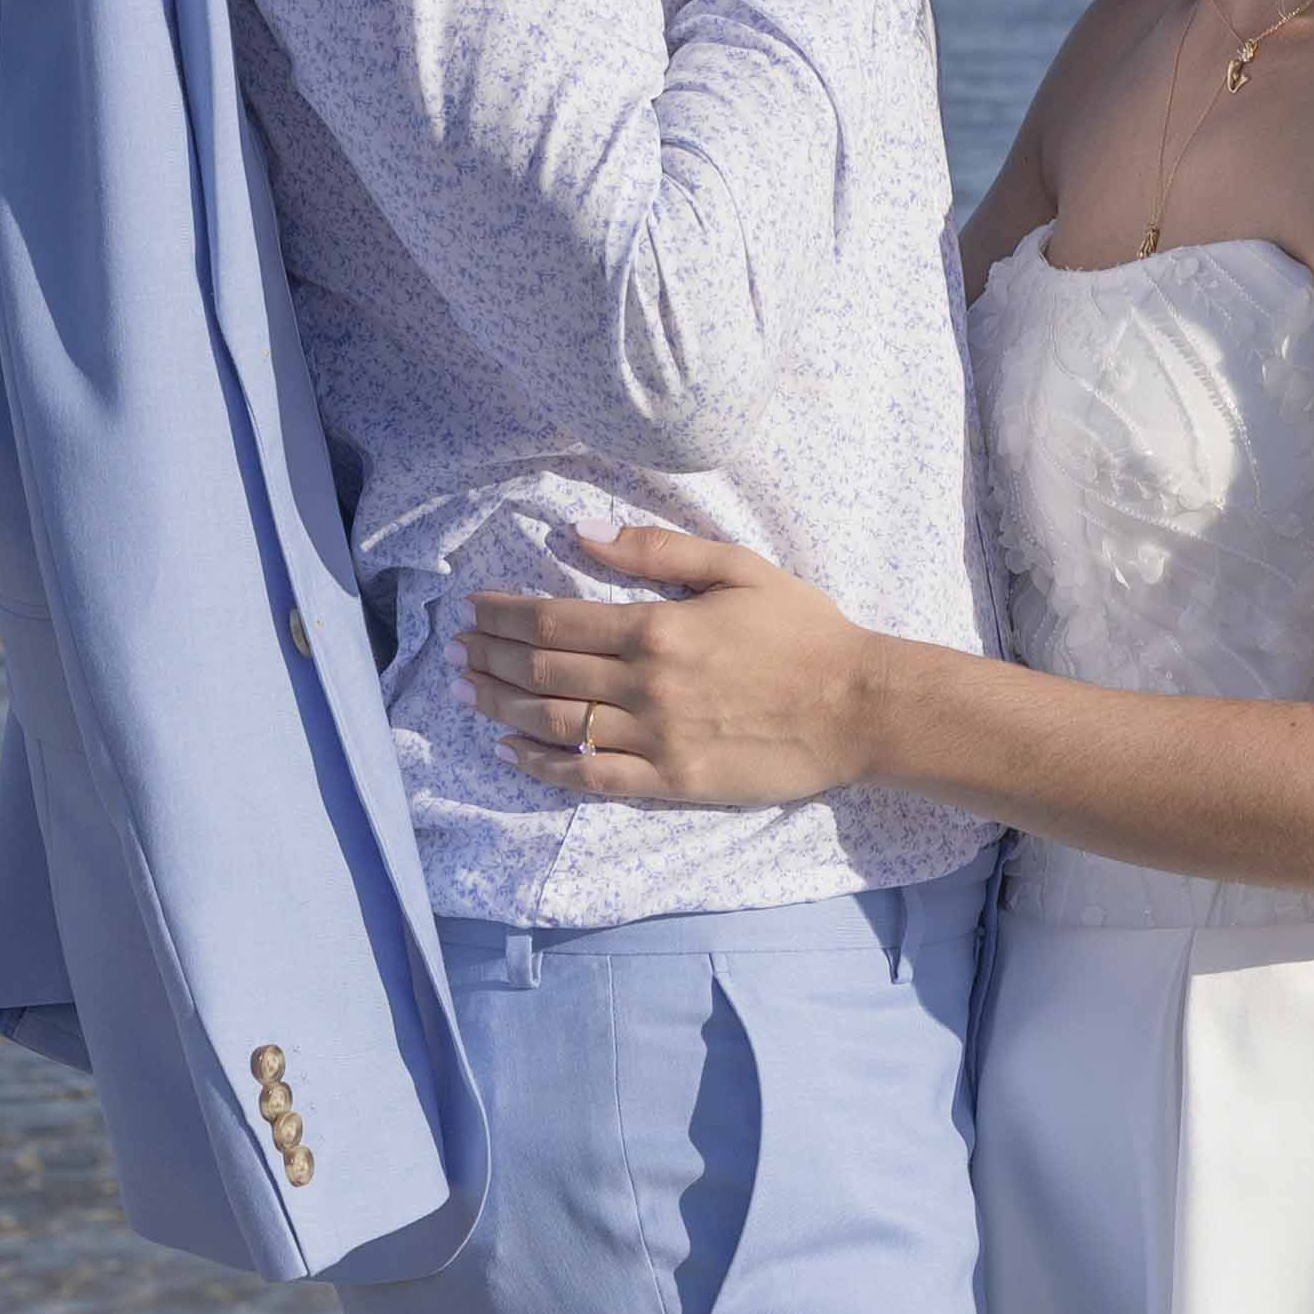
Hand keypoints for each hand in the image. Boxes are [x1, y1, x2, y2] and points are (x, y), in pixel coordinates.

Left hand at [461, 528, 885, 805]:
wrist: (859, 707)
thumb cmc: (804, 631)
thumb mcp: (738, 567)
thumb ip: (656, 549)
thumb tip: (581, 531)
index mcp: (658, 626)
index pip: (554, 621)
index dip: (502, 615)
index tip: (473, 608)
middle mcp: (647, 684)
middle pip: (542, 673)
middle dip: (488, 658)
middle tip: (454, 650)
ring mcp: (657, 738)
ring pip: (556, 725)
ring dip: (500, 707)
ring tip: (467, 693)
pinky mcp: (672, 782)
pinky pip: (591, 777)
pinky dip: (543, 766)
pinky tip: (512, 753)